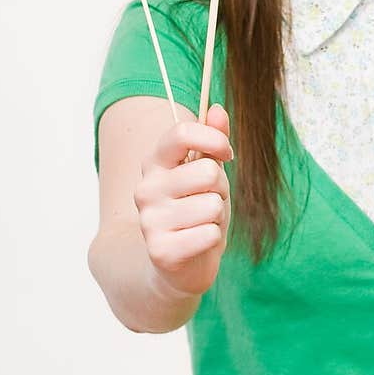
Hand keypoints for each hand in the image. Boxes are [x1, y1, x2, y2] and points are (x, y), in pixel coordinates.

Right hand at [134, 102, 234, 297]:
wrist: (176, 265)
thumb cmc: (195, 212)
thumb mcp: (206, 173)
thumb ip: (211, 141)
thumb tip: (218, 109)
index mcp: (154, 163)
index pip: (181, 133)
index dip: (214, 140)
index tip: (227, 153)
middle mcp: (146, 188)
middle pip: (209, 172)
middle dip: (221, 188)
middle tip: (208, 202)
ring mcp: (150, 220)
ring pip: (213, 205)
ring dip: (217, 216)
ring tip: (202, 224)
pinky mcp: (161, 250)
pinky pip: (210, 234)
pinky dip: (213, 239)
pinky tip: (197, 243)